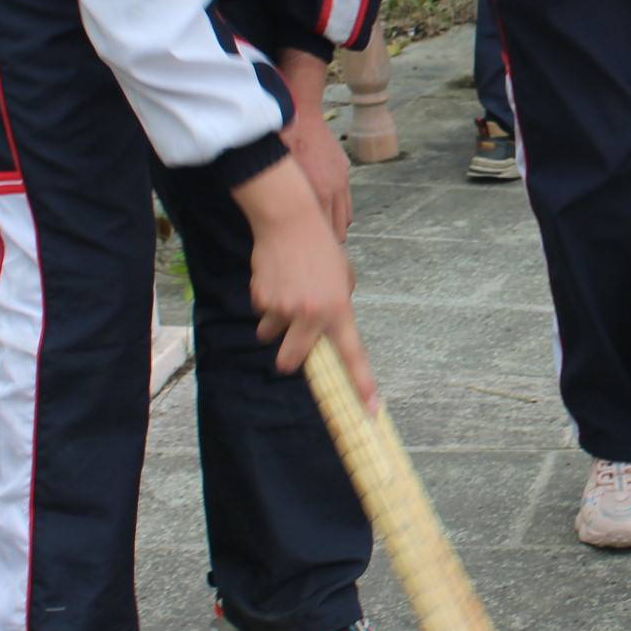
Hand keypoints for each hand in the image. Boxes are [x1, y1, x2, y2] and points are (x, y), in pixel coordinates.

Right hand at [231, 157, 374, 410]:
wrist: (289, 221)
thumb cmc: (320, 248)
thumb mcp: (342, 277)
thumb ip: (338, 304)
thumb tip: (327, 327)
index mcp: (338, 310)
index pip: (353, 356)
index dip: (362, 385)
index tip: (369, 409)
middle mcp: (311, 315)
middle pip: (292, 361)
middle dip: (288, 359)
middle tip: (291, 347)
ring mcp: (283, 309)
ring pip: (270, 335)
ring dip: (275, 324)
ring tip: (284, 294)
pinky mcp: (261, 299)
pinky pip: (261, 312)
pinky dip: (266, 302)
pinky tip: (275, 279)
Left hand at [277, 48, 350, 237]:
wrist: (299, 112)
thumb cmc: (279, 144)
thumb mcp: (274, 175)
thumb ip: (277, 203)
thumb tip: (272, 228)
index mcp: (314, 193)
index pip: (320, 235)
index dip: (310, 247)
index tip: (299, 254)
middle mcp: (332, 189)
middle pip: (336, 233)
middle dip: (323, 243)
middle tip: (307, 248)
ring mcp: (341, 181)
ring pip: (345, 220)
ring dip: (332, 228)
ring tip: (316, 233)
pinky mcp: (344, 172)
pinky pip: (347, 203)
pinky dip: (338, 211)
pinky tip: (323, 211)